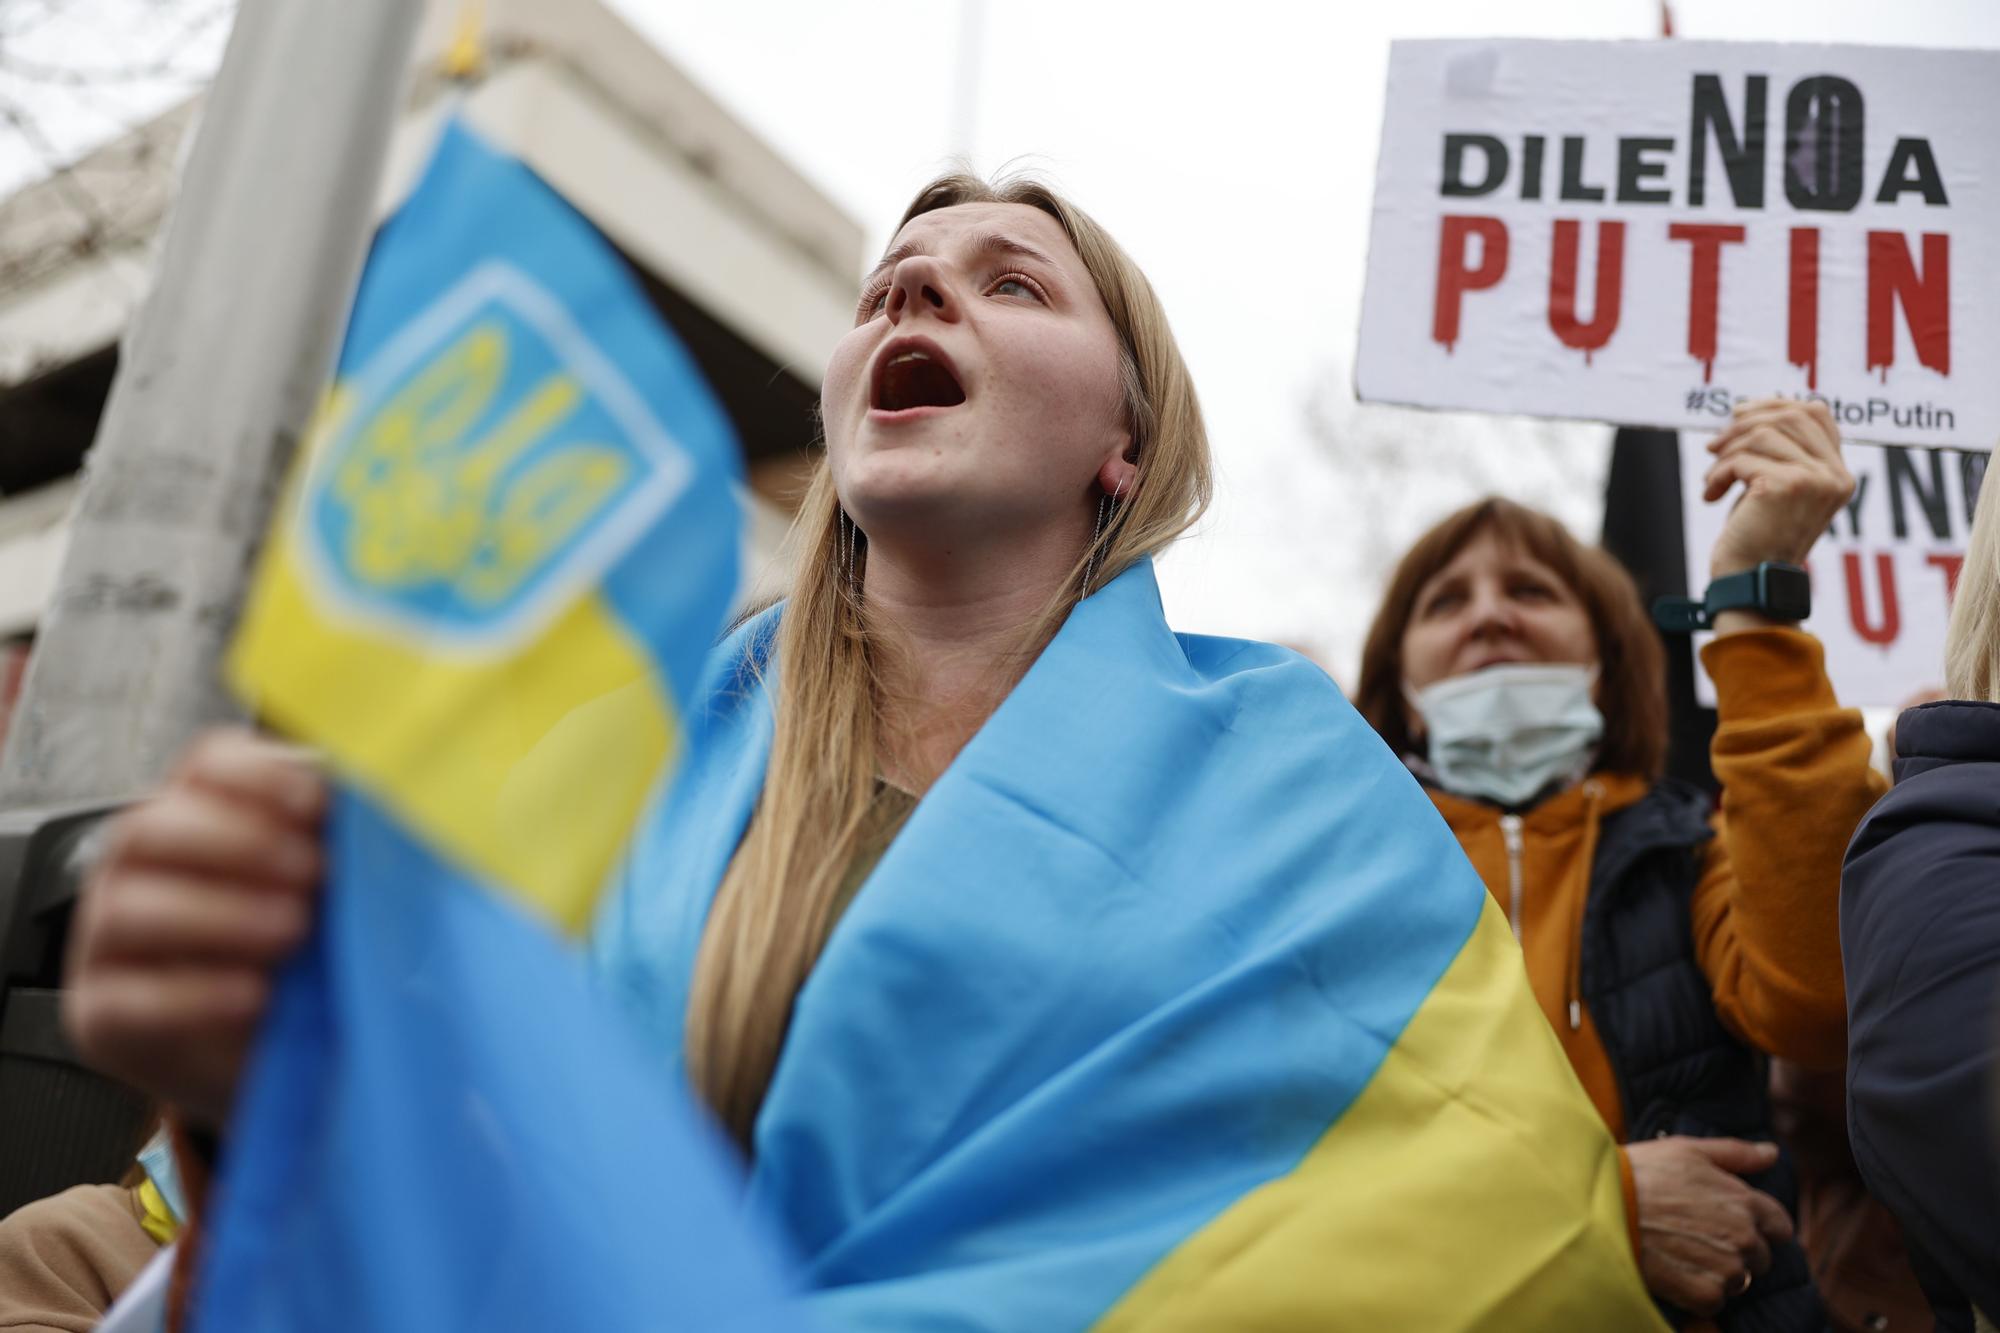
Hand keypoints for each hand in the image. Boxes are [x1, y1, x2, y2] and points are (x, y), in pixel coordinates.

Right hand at [63, 728, 326, 1129]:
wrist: (279, 1061)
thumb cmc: (307, 961)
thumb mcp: (336, 898)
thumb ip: (347, 852)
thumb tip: (386, 815)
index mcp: (198, 819)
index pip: (205, 766)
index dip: (255, 775)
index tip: (313, 800)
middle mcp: (139, 869)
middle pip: (151, 827)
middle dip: (237, 843)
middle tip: (312, 871)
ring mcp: (108, 944)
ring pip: (130, 908)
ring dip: (218, 913)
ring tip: (291, 930)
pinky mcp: (103, 1017)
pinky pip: (128, 998)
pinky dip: (195, 994)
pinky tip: (253, 995)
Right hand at [1627, 1135, 1794, 1317]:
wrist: (1604, 1206)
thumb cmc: (1643, 1173)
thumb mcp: (1688, 1150)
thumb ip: (1737, 1153)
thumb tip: (1772, 1153)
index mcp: (1744, 1201)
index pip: (1780, 1226)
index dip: (1760, 1226)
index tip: (1733, 1225)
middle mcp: (1744, 1236)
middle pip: (1760, 1257)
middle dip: (1736, 1250)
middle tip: (1697, 1237)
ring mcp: (1727, 1267)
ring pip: (1738, 1280)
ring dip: (1717, 1272)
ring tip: (1680, 1252)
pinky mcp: (1706, 1293)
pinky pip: (1716, 1301)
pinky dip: (1698, 1291)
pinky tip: (1674, 1270)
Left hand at [1704, 398, 1853, 581]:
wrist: (1748, 580)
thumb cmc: (1755, 534)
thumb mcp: (1774, 486)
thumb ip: (1777, 452)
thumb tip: (1745, 408)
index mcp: (1838, 473)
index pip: (1816, 413)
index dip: (1775, 404)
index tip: (1739, 413)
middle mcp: (1835, 475)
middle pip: (1790, 416)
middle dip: (1744, 424)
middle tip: (1714, 446)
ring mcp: (1815, 480)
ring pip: (1763, 433)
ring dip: (1726, 451)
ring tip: (1712, 478)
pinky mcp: (1786, 486)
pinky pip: (1742, 458)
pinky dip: (1718, 473)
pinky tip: (1711, 494)